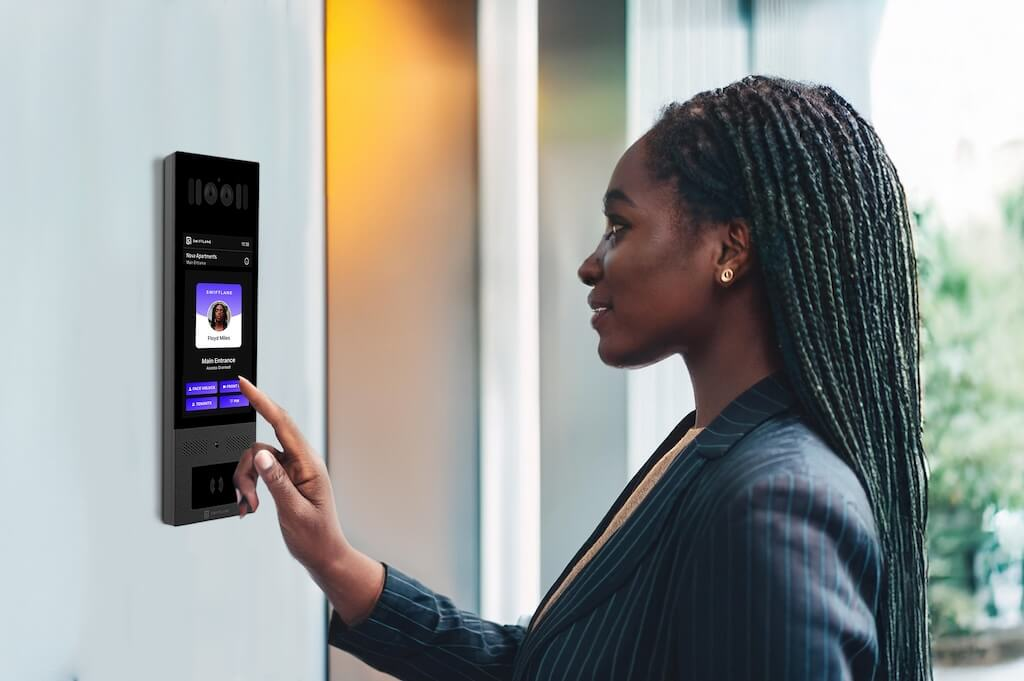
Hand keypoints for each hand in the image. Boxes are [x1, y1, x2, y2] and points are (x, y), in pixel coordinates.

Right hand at [233, 377, 385, 624]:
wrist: (324, 555)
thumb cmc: (316, 537)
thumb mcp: (294, 512)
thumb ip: (277, 482)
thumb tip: (261, 455)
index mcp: (309, 464)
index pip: (283, 424)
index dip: (262, 402)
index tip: (244, 384)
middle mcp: (300, 462)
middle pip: (261, 445)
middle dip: (247, 469)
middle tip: (247, 496)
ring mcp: (291, 470)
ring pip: (255, 460)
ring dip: (246, 483)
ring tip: (252, 507)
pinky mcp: (283, 479)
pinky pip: (257, 472)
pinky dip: (248, 487)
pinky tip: (251, 507)